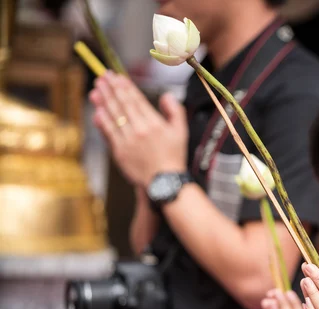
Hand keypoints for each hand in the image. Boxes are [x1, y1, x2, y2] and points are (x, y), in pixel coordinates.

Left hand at [89, 71, 187, 186]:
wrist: (165, 182)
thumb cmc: (174, 157)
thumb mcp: (182, 132)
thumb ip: (175, 111)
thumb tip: (166, 95)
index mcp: (154, 123)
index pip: (137, 100)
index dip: (126, 87)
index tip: (118, 76)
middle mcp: (140, 130)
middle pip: (122, 105)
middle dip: (112, 89)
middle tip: (103, 77)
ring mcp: (128, 141)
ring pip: (113, 116)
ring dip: (103, 101)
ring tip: (96, 89)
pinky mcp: (120, 152)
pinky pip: (108, 133)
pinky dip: (102, 121)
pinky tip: (97, 111)